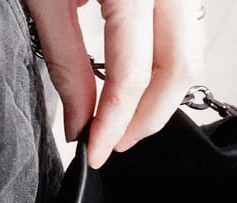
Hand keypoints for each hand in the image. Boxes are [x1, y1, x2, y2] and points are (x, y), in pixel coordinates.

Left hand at [25, 0, 205, 167]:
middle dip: (147, 117)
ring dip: (162, 95)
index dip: (113, 123)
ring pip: (191, 51)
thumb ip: (66, 63)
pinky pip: (187, 32)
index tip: (96, 153)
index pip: (132, 75)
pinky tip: (138, 83)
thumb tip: (79, 124)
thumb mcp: (45, 1)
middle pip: (178, 68)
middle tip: (115, 143)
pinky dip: (166, 64)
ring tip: (124, 120)